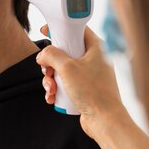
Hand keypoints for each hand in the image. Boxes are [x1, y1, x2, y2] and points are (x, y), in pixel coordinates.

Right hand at [36, 25, 126, 139]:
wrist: (105, 120)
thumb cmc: (93, 93)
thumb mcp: (68, 68)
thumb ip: (52, 55)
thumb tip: (42, 54)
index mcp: (96, 47)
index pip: (76, 29)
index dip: (60, 29)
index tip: (46, 31)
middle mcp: (94, 59)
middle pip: (65, 51)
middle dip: (51, 64)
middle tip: (47, 71)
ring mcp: (90, 74)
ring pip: (63, 69)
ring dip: (52, 79)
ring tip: (51, 90)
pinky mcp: (86, 88)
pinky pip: (67, 83)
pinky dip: (57, 89)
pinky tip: (53, 97)